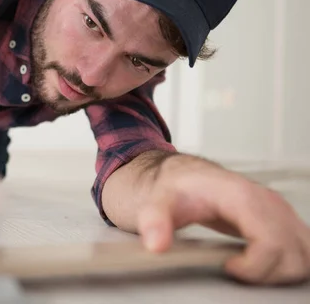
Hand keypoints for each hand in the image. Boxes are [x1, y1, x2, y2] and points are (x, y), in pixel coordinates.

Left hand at [137, 155, 309, 284]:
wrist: (181, 176)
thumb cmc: (175, 187)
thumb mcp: (156, 202)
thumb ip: (154, 221)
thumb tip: (157, 244)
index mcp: (242, 196)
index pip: (271, 243)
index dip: (254, 266)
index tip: (229, 267)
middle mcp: (267, 201)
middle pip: (293, 254)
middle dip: (267, 272)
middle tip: (237, 269)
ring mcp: (278, 210)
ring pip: (305, 254)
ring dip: (283, 269)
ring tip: (250, 267)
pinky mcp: (281, 219)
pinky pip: (303, 248)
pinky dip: (289, 261)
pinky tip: (262, 262)